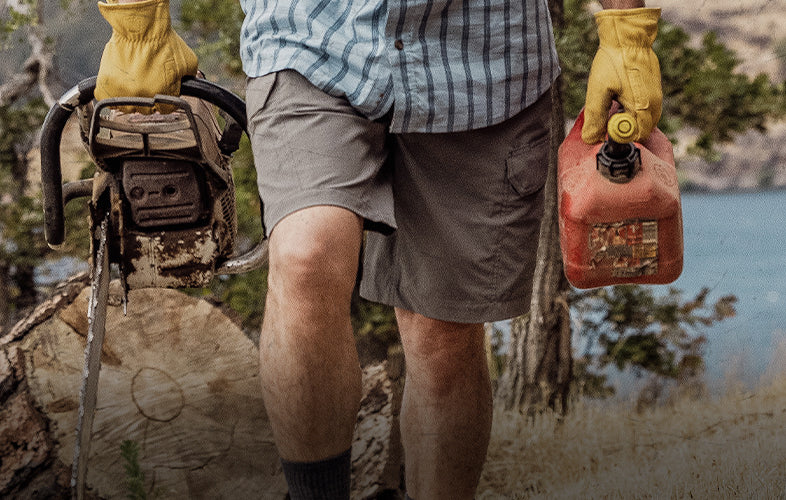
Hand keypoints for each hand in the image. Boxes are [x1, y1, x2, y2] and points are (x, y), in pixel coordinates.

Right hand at [95, 0, 197, 112]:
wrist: (140, 27)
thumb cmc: (164, 42)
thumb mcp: (188, 62)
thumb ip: (189, 79)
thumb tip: (190, 86)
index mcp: (164, 94)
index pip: (166, 109)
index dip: (165, 100)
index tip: (162, 93)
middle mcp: (143, 96)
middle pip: (146, 110)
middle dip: (148, 99)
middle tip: (146, 84)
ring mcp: (123, 91)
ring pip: (126, 107)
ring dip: (130, 99)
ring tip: (132, 85)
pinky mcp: (107, 84)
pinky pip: (107, 99)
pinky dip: (111, 95)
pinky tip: (118, 87)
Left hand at [581, 8, 661, 143]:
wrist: (628, 37)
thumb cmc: (613, 62)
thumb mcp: (598, 91)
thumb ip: (596, 118)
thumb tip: (591, 139)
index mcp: (643, 108)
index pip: (635, 138)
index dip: (618, 137)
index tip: (604, 129)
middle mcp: (654, 105)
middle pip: (641, 131)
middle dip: (623, 130)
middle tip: (606, 119)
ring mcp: (656, 97)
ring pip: (643, 121)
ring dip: (627, 120)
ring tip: (612, 107)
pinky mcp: (654, 91)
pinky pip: (645, 109)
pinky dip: (632, 110)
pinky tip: (619, 100)